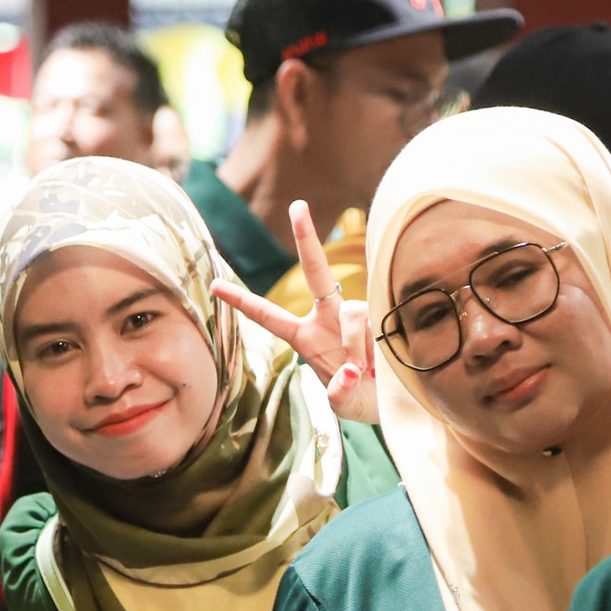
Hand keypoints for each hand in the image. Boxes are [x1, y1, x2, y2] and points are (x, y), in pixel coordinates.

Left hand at [210, 199, 379, 423]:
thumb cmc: (364, 400)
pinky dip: (377, 348)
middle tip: (299, 205)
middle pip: (316, 272)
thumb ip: (340, 392)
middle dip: (307, 238)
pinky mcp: (382, 314)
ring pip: (353, 315)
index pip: (269, 316)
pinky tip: (383, 365)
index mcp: (306, 337)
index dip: (243, 300)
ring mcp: (357, 313)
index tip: (216, 284)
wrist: (394, 400)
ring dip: (358, 348)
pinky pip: (375, 324)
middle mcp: (328, 317)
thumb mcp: (344, 405)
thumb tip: (352, 371)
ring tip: (368, 374)